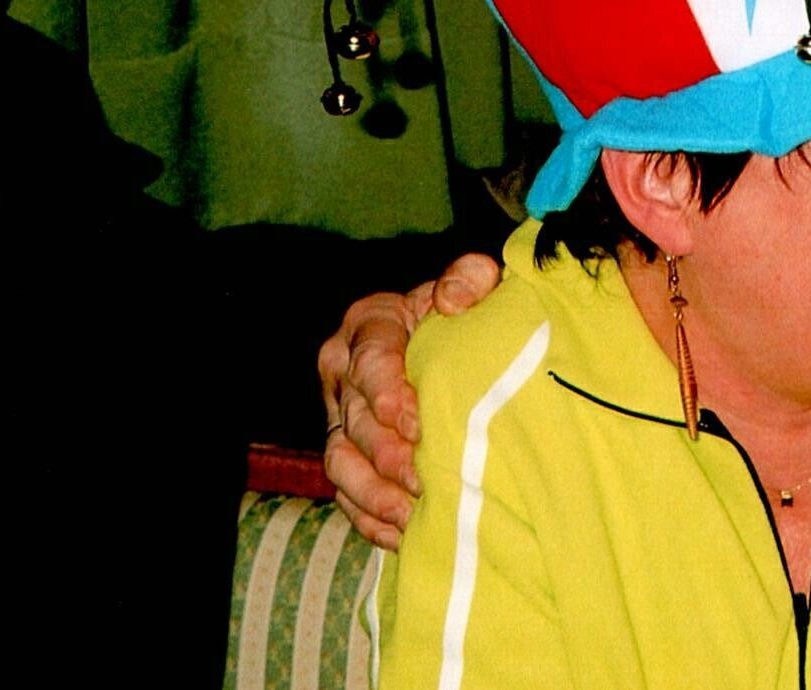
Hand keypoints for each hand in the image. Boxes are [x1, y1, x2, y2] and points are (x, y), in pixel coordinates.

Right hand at [318, 252, 500, 547]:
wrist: (453, 346)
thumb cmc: (465, 312)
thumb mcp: (471, 282)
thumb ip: (469, 277)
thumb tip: (453, 299)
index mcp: (367, 324)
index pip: (368, 359)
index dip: (387, 392)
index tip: (417, 422)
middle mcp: (342, 373)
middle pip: (353, 421)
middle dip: (388, 454)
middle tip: (425, 479)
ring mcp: (338, 419)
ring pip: (340, 464)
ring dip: (375, 494)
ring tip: (413, 515)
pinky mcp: (347, 458)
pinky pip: (346, 496)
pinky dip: (372, 518)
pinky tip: (405, 534)